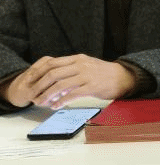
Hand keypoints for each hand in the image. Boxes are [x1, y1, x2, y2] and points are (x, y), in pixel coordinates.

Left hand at [3, 55, 135, 108]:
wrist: (124, 77)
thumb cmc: (103, 73)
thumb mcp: (87, 65)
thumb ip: (71, 69)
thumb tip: (53, 79)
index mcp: (78, 58)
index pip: (52, 63)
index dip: (38, 72)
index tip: (29, 81)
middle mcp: (81, 65)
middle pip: (53, 73)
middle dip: (39, 85)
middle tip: (32, 95)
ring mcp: (87, 75)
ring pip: (61, 85)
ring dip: (48, 95)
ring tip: (41, 102)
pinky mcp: (93, 86)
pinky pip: (72, 94)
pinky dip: (61, 101)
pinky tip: (55, 106)